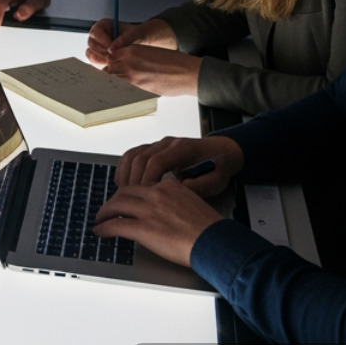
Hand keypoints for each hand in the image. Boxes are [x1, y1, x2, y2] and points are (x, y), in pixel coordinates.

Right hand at [86, 17, 177, 65]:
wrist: (142, 41)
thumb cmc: (139, 34)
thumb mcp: (135, 34)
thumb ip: (123, 39)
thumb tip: (112, 49)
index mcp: (103, 25)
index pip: (95, 33)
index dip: (103, 42)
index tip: (111, 50)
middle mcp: (97, 35)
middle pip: (92, 45)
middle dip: (102, 53)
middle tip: (113, 59)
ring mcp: (97, 46)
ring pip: (92, 54)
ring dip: (102, 60)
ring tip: (114, 63)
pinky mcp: (100, 56)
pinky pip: (96, 62)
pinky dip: (103, 65)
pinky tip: (114, 66)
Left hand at [91, 178, 224, 267]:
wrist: (216, 243)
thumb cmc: (210, 231)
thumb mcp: (192, 205)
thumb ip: (175, 202)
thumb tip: (164, 212)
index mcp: (169, 187)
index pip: (141, 186)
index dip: (129, 194)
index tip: (124, 201)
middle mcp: (156, 194)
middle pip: (124, 193)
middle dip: (113, 201)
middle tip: (107, 209)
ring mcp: (148, 211)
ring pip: (116, 205)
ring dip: (104, 213)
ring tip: (100, 219)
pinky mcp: (143, 228)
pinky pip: (115, 225)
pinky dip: (104, 227)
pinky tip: (100, 231)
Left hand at [101, 44, 201, 96]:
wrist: (188, 72)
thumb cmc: (174, 62)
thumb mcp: (150, 52)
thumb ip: (135, 57)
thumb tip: (125, 65)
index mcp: (132, 49)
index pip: (111, 56)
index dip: (110, 62)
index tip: (111, 66)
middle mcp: (129, 60)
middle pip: (109, 67)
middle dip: (111, 71)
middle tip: (113, 76)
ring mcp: (132, 74)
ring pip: (114, 78)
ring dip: (116, 80)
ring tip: (120, 83)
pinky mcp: (139, 86)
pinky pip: (124, 87)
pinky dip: (123, 87)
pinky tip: (127, 88)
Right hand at [112, 134, 243, 191]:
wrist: (222, 153)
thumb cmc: (219, 167)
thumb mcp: (215, 181)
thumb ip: (198, 187)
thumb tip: (180, 193)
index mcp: (183, 149)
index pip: (156, 161)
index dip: (147, 179)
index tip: (144, 196)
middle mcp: (168, 144)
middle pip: (140, 158)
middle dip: (132, 181)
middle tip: (129, 200)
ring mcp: (159, 145)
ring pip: (132, 155)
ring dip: (125, 174)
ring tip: (123, 194)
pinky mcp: (153, 149)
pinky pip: (132, 154)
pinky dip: (124, 168)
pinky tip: (123, 182)